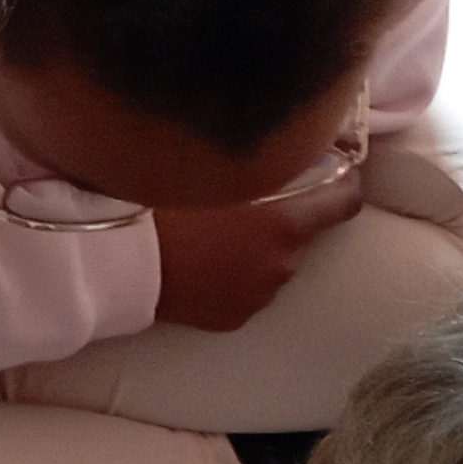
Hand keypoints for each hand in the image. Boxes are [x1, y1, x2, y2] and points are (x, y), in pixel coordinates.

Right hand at [153, 166, 364, 330]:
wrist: (117, 258)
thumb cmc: (160, 198)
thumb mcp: (216, 165)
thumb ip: (263, 160)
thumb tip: (288, 145)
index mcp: (286, 223)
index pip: (345, 201)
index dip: (342, 182)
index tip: (334, 171)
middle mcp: (283, 263)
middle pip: (303, 233)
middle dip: (285, 217)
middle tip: (242, 201)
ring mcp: (259, 295)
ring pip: (273, 262)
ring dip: (257, 248)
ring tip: (214, 234)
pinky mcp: (233, 318)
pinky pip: (247, 289)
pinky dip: (234, 275)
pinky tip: (202, 262)